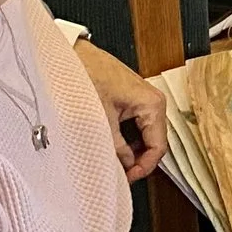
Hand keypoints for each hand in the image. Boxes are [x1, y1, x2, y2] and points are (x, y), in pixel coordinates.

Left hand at [74, 38, 166, 178]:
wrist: (73, 54)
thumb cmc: (88, 75)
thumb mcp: (100, 118)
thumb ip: (115, 147)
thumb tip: (124, 165)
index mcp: (152, 105)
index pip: (158, 148)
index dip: (143, 167)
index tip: (128, 178)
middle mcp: (154, 102)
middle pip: (154, 143)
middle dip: (137, 160)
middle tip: (120, 173)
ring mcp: (145, 101)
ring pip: (146, 136)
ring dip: (132, 150)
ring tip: (114, 159)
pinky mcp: (134, 100)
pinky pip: (137, 126)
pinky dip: (127, 138)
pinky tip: (113, 144)